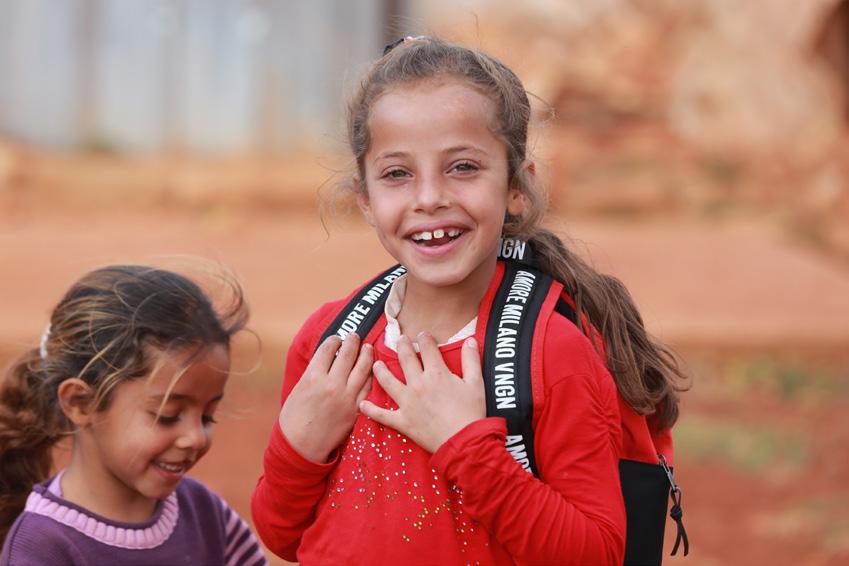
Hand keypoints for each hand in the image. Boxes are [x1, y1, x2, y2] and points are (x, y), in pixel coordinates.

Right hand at [278, 334, 372, 462]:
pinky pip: (368, 387)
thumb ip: (313, 372)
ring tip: (368, 347)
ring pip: (363, 368)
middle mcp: (332, 384)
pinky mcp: (356, 409)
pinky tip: (372, 370)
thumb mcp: (298, 389)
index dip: (334, 340)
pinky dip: (371, 375)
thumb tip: (325, 358)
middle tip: (355, 336)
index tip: (337, 338)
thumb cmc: (294, 418)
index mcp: (313, 377)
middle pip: (348, 354)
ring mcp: (346, 397)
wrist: (301, 447)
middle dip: (353, 341)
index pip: (328, 348)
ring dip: (366, 354)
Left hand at [359, 333, 484, 452]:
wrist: (464, 442)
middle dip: (402, 346)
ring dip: (381, 371)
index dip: (425, 338)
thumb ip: (471, 359)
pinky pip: (382, 415)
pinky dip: (371, 410)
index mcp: (436, 373)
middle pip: (406, 359)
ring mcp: (407, 403)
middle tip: (399, 339)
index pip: (428, 348)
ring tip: (376, 364)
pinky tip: (362, 404)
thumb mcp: (476, 383)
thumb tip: (470, 340)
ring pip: (388, 382)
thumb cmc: (471, 413)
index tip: (423, 334)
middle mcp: (418, 384)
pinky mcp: (403, 421)